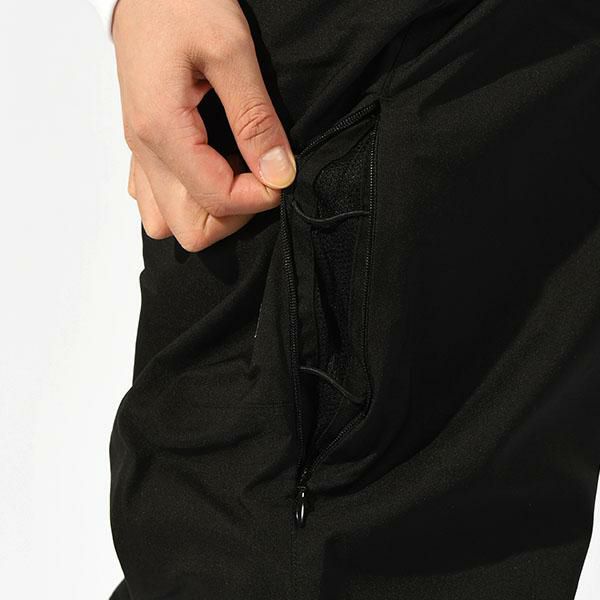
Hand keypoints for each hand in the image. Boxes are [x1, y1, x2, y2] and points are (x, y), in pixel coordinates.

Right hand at [112, 0, 295, 250]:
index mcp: (162, 130)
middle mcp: (144, 151)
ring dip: (207, 211)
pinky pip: (155, 198)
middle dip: (234, 216)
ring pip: (166, 222)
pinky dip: (186, 197)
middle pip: (188, 230)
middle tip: (259, 179)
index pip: (216, 201)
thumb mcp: (230, 50)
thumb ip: (255, 119)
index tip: (282, 173)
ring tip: (235, 174)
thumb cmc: (180, 1)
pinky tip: (210, 167)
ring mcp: (138, 152)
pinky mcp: (140, 146)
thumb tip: (279, 173)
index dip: (258, 197)